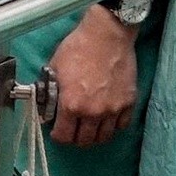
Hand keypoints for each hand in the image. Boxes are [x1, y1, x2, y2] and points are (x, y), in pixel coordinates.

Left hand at [46, 5, 138, 147]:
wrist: (107, 35)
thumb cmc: (78, 48)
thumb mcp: (54, 69)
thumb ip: (51, 91)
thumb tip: (47, 106)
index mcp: (72, 105)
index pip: (64, 136)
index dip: (58, 135)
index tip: (57, 131)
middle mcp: (94, 112)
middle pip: (85, 141)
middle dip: (75, 138)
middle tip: (72, 130)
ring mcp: (114, 109)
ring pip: (104, 137)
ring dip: (94, 135)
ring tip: (89, 127)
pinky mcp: (129, 103)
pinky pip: (122, 125)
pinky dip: (113, 126)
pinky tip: (106, 119)